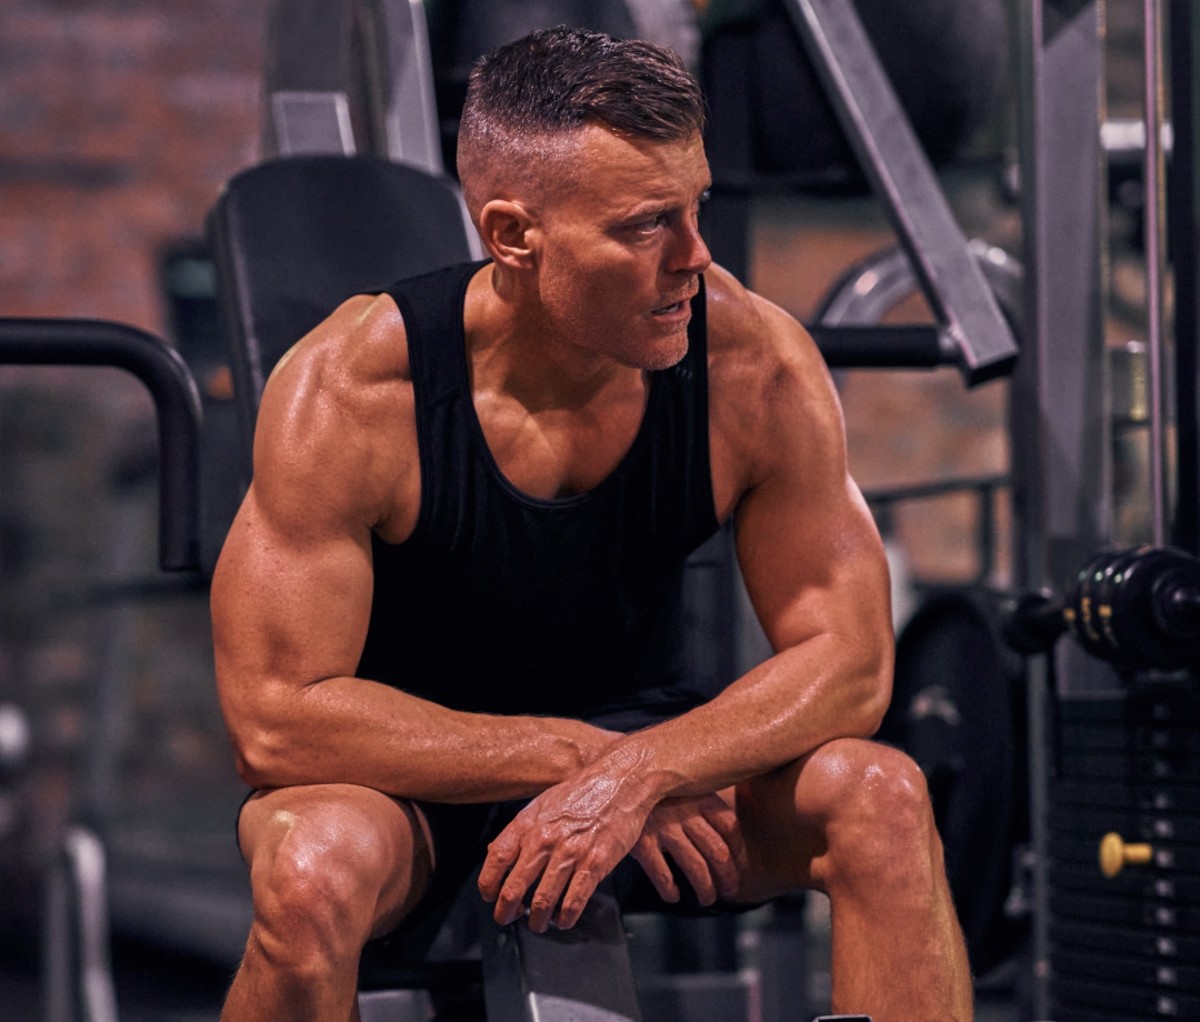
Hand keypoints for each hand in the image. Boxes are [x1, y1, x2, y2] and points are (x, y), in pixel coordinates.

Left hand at [478, 760, 653, 932]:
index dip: (488, 883)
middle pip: (514, 887)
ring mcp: (570, 852)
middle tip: (507, 918)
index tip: (489, 896)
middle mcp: (545, 838)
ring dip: (537, 920)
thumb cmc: (582, 791)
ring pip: (543, 900)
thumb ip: (520, 829)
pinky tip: (564, 919)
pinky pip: (574, 901)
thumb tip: (494, 852)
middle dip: (506, 911)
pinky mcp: (595, 863)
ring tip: (538, 923)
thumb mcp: (543, 803)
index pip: (496, 858)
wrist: (621, 780)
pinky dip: (566, 917)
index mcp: (528, 822)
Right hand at [631, 793, 745, 905]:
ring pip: (696, 867)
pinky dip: (670, 889)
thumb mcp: (679, 785)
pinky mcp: (641, 841)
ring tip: (706, 899)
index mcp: (699, 794)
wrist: (614, 780)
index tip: (740, 866)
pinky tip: (673, 895)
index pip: (729, 826)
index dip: (738, 851)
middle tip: (729, 890)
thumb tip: (722, 832)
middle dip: (728, 877)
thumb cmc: (649, 785)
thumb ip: (699, 801)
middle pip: (717, 851)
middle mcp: (685, 810)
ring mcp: (664, 826)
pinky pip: (662, 874)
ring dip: (705, 889)